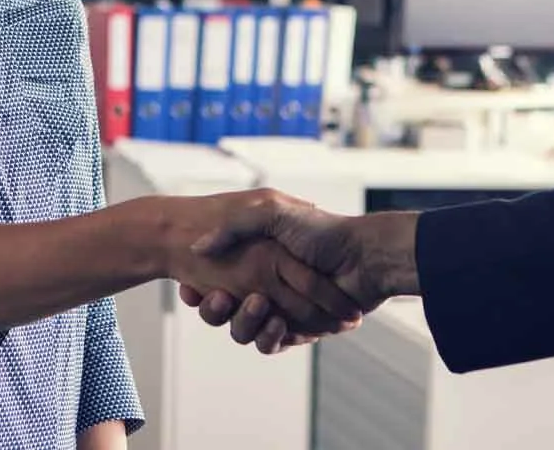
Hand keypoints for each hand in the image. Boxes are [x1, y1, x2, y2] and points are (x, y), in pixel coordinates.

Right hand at [178, 190, 420, 350]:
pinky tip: (277, 322)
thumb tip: (199, 247)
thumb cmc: (321, 231)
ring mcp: (281, 310)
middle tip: (220, 297)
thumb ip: (234, 225)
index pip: (214, 280)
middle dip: (215, 309)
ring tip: (258, 305)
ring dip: (244, 323)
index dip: (198, 290)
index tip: (188, 287)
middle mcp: (264, 286)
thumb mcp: (272, 210)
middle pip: (223, 311)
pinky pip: (272, 344)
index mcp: (254, 261)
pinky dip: (271, 336)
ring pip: (244, 331)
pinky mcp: (299, 331)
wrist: (364, 256)